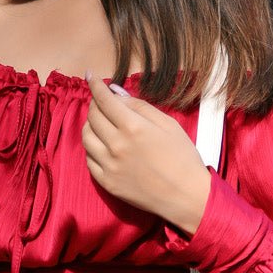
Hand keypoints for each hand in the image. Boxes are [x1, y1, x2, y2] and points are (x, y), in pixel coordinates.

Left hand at [82, 75, 210, 233]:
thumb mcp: (167, 124)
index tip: (90, 76)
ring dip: (90, 125)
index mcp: (133, 127)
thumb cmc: (182, 157)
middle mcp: (117, 145)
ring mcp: (109, 165)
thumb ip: (139, 106)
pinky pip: (89, 159)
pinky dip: (93, 147)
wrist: (186, 196)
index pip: (104, 100)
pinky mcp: (106, 182)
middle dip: (95, 104)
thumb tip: (115, 92)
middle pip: (92, 117)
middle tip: (102, 102)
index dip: (95, 85)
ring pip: (86, 137)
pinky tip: (103, 145)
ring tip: (102, 123)